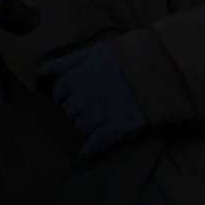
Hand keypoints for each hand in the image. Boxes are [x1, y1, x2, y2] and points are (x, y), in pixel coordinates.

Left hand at [39, 42, 146, 157]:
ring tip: (99, 116)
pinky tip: (83, 154)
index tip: (74, 91)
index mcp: (76, 78)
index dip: (66, 91)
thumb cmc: (129, 55)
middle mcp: (83, 98)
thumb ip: (67, 61)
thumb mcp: (96, 50)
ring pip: (80, 125)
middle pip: (68, 109)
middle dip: (75, 106)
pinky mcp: (117, 128)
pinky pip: (97, 143)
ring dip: (85, 123)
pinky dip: (89, 149)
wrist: (164, 68)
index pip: (59, 91)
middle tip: (91, 102)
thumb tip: (41, 72)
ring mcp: (99, 115)